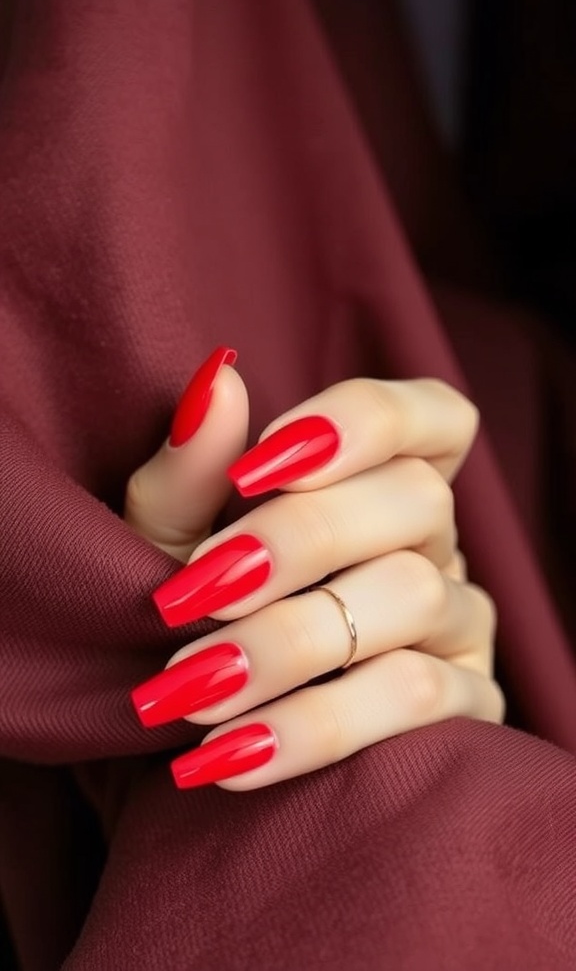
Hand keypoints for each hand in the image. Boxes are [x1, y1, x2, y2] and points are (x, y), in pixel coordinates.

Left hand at [126, 350, 503, 790]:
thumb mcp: (164, 543)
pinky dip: (317, 725)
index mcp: (376, 481)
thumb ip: (191, 469)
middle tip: (192, 594)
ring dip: (290, 642)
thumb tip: (218, 380)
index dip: (357, 422)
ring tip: (191, 686)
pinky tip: (228, 753)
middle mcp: (433, 542)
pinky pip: (419, 702)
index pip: (426, 415)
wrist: (186, 731)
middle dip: (298, 541)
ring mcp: (459, 622)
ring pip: (416, 598)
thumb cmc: (184, 616)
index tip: (253, 468)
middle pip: (415, 500)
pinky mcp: (466, 704)